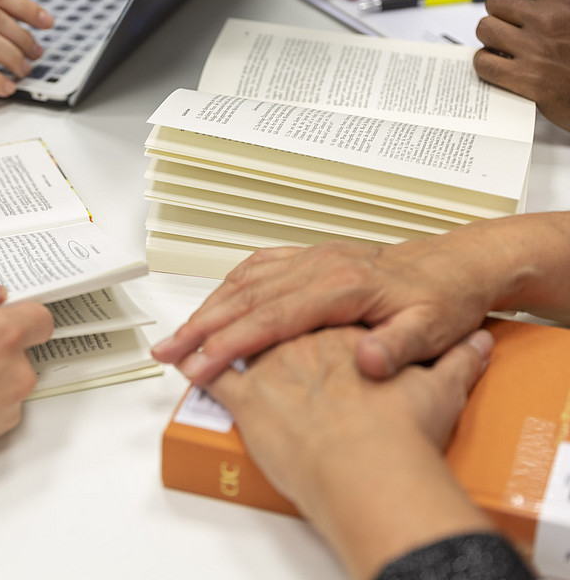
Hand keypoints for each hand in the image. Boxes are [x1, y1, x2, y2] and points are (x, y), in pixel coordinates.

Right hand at [152, 214, 569, 383]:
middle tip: (167, 353)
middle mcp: (320, 266)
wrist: (456, 266)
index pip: (271, 317)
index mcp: (343, 286)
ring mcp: (313, 258)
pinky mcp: (311, 257)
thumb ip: (399, 348)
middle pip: (246, 298)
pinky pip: (259, 266)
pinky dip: (229, 285)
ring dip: (207, 307)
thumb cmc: (444, 300)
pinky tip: (214, 301)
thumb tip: (365, 362)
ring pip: (245, 280)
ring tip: (178, 335)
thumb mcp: (435, 330)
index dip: (230, 342)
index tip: (199, 366)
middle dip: (201, 327)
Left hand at [204, 327, 492, 578]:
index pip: (290, 301)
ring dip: (207, 338)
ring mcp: (272, 371)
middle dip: (220, 315)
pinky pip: (222, 383)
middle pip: (251, 314)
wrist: (379, 465)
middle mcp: (298, 340)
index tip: (252, 299)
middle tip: (200, 319)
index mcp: (334, 323)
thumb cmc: (401, 427)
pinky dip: (206, 375)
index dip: (271, 299)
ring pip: (232, 340)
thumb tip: (455, 341)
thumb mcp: (434, 375)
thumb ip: (440, 356)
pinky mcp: (254, 404)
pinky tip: (190, 373)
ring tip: (185, 341)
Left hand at [474, 0, 569, 132]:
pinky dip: (486, 63)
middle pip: (494, 3)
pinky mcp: (525, 79)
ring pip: (485, 30)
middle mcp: (547, 19)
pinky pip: (484, 62)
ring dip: (490, 38)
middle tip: (508, 24)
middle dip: (499, 13)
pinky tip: (499, 63)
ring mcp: (535, 49)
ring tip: (505, 44)